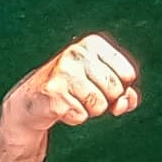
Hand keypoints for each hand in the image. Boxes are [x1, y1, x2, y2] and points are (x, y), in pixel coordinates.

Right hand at [1, 34, 140, 140]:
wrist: (33, 100)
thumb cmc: (73, 88)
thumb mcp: (101, 83)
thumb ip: (123, 92)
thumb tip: (125, 103)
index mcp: (92, 44)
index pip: (128, 74)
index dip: (120, 88)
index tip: (101, 84)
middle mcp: (77, 53)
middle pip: (115, 90)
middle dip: (105, 100)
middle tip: (83, 94)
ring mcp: (63, 72)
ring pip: (99, 105)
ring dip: (89, 110)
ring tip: (73, 99)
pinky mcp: (53, 92)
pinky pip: (81, 115)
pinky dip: (74, 117)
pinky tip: (62, 107)